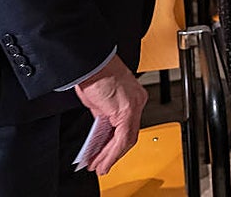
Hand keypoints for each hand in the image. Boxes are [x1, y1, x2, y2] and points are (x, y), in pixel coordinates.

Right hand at [73, 55, 147, 173]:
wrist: (92, 63)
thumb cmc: (94, 74)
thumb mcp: (99, 100)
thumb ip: (104, 116)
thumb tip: (101, 130)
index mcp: (134, 97)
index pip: (129, 126)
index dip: (117, 143)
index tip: (107, 152)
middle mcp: (138, 101)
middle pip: (129, 135)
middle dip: (114, 152)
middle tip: (102, 164)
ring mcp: (134, 106)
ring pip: (126, 140)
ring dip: (111, 156)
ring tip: (100, 166)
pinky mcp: (126, 111)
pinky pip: (121, 139)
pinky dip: (111, 153)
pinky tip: (102, 160)